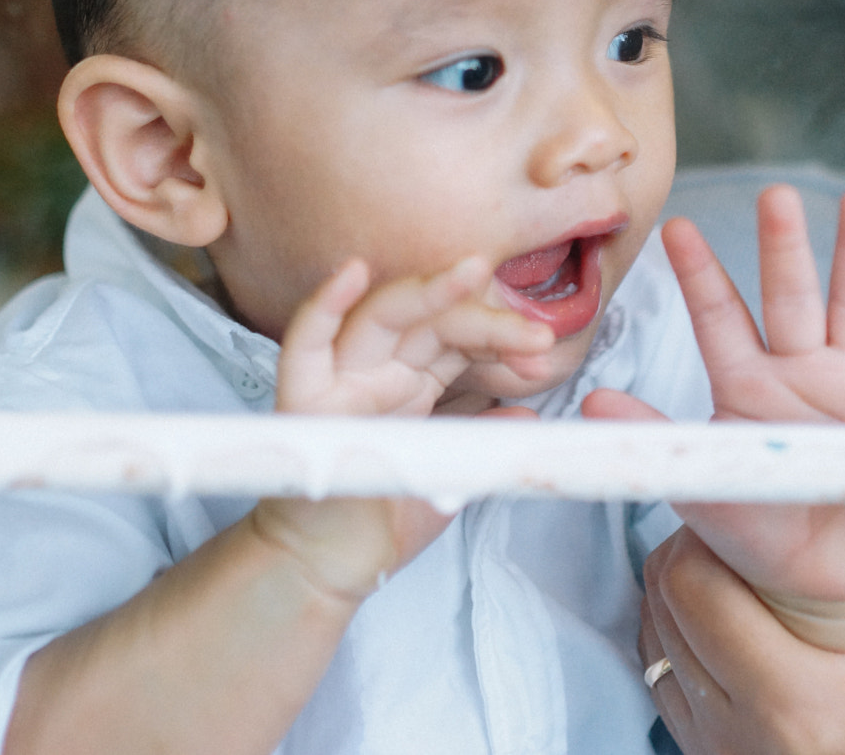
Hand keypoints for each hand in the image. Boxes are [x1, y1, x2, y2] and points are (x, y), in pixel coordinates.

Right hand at [253, 258, 553, 598]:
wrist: (332, 571)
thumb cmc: (381, 521)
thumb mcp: (451, 474)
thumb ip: (484, 440)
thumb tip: (528, 415)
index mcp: (411, 380)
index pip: (458, 337)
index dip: (501, 336)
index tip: (542, 352)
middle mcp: (376, 370)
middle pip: (429, 320)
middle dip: (481, 312)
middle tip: (534, 328)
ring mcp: (338, 380)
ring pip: (381, 317)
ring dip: (426, 291)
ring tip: (474, 272)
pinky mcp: (302, 402)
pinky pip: (304, 345)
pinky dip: (323, 306)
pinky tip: (352, 274)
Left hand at [630, 186, 844, 631]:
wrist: (824, 579)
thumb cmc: (753, 521)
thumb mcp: (698, 480)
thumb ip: (651, 438)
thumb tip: (589, 407)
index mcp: (745, 380)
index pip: (719, 317)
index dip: (699, 274)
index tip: (676, 229)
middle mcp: (801, 366)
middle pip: (792, 295)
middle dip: (784, 246)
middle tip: (774, 195)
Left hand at [636, 515, 844, 754]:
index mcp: (800, 707)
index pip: (691, 581)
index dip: (715, 520)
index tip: (755, 498)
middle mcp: (743, 741)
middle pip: (664, 598)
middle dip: (705, 544)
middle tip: (768, 529)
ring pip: (656, 632)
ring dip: (698, 586)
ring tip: (766, 577)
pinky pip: (668, 673)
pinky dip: (697, 631)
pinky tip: (755, 621)